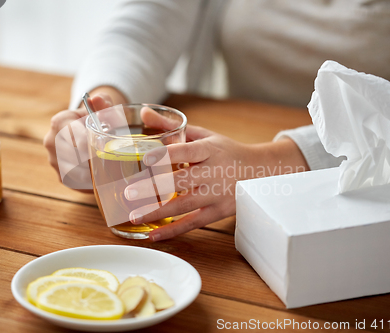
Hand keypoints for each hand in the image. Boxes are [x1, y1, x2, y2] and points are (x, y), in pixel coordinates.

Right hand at [43, 86, 126, 189]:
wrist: (88, 134)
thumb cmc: (98, 120)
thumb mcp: (103, 108)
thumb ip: (104, 103)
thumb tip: (97, 99)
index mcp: (59, 122)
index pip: (71, 134)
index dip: (88, 141)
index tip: (103, 146)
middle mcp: (51, 141)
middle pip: (74, 155)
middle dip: (94, 158)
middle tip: (112, 159)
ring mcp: (54, 161)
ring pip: (76, 171)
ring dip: (93, 172)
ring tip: (110, 167)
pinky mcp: (61, 177)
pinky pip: (77, 182)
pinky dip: (91, 181)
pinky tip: (103, 176)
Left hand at [124, 117, 308, 240]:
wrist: (260, 172)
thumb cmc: (224, 151)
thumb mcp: (203, 135)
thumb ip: (172, 126)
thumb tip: (144, 112)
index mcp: (209, 149)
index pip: (187, 151)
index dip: (167, 154)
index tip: (146, 158)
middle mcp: (214, 172)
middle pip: (182, 180)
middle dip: (154, 187)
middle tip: (129, 192)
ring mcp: (217, 194)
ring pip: (185, 205)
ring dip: (158, 212)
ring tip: (134, 216)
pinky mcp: (218, 212)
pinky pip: (193, 223)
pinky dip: (173, 231)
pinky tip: (153, 234)